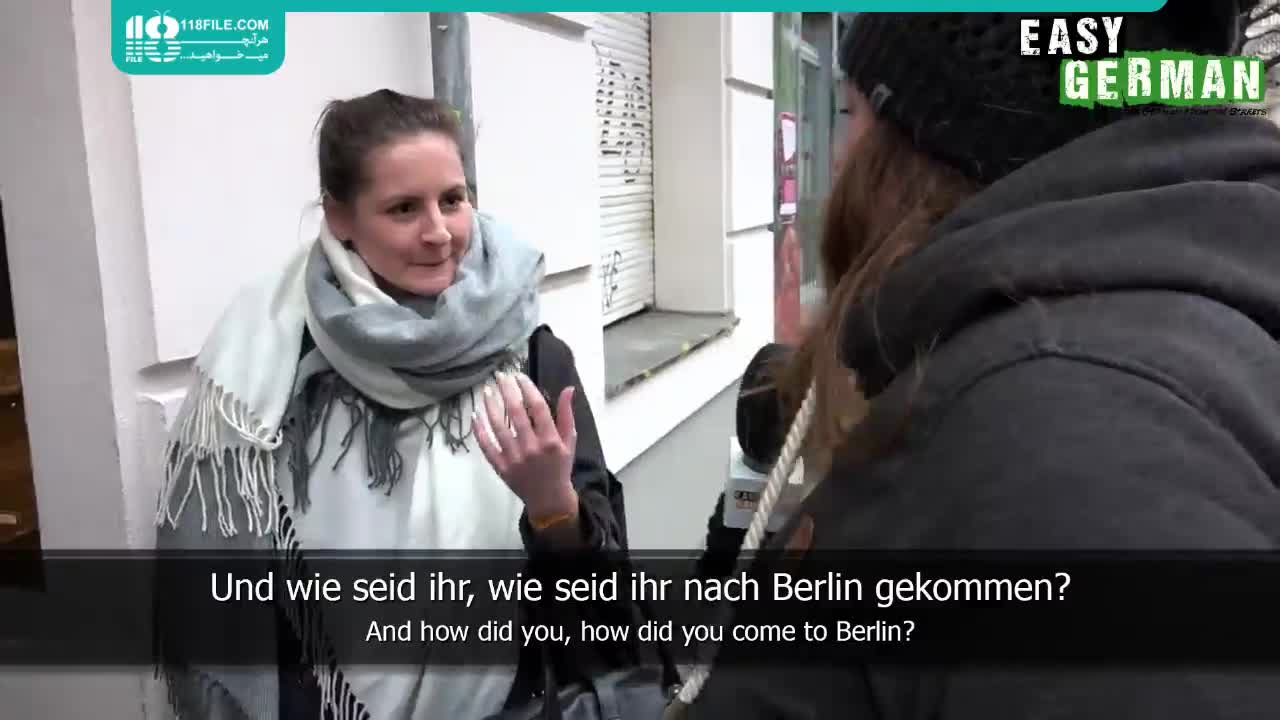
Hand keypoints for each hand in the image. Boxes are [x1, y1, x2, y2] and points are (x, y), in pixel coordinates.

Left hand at [472, 371, 579, 519]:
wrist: (549, 498)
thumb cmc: (560, 466)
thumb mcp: (570, 441)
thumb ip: (567, 414)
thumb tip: (568, 388)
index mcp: (551, 440)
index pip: (537, 407)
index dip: (527, 388)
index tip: (519, 376)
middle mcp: (532, 448)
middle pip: (516, 412)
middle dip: (506, 390)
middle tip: (500, 375)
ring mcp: (514, 459)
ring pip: (498, 426)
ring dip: (490, 405)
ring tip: (486, 390)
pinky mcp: (501, 467)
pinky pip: (486, 446)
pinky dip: (479, 430)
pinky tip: (475, 414)